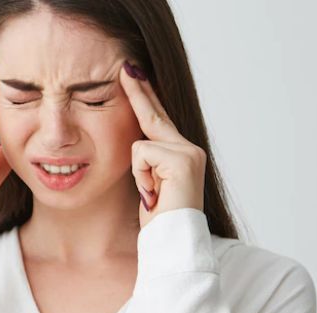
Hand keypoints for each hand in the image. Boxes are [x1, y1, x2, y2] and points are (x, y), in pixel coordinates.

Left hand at [119, 60, 206, 228]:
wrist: (173, 242)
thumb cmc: (158, 221)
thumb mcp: (147, 184)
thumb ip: (145, 161)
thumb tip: (134, 142)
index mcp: (180, 153)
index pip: (157, 120)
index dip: (144, 97)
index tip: (133, 74)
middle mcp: (189, 149)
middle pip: (154, 115)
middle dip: (139, 91)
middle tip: (126, 66)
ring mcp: (189, 152)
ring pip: (140, 143)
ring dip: (137, 173)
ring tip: (152, 194)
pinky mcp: (182, 160)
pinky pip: (141, 154)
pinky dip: (140, 176)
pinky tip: (153, 194)